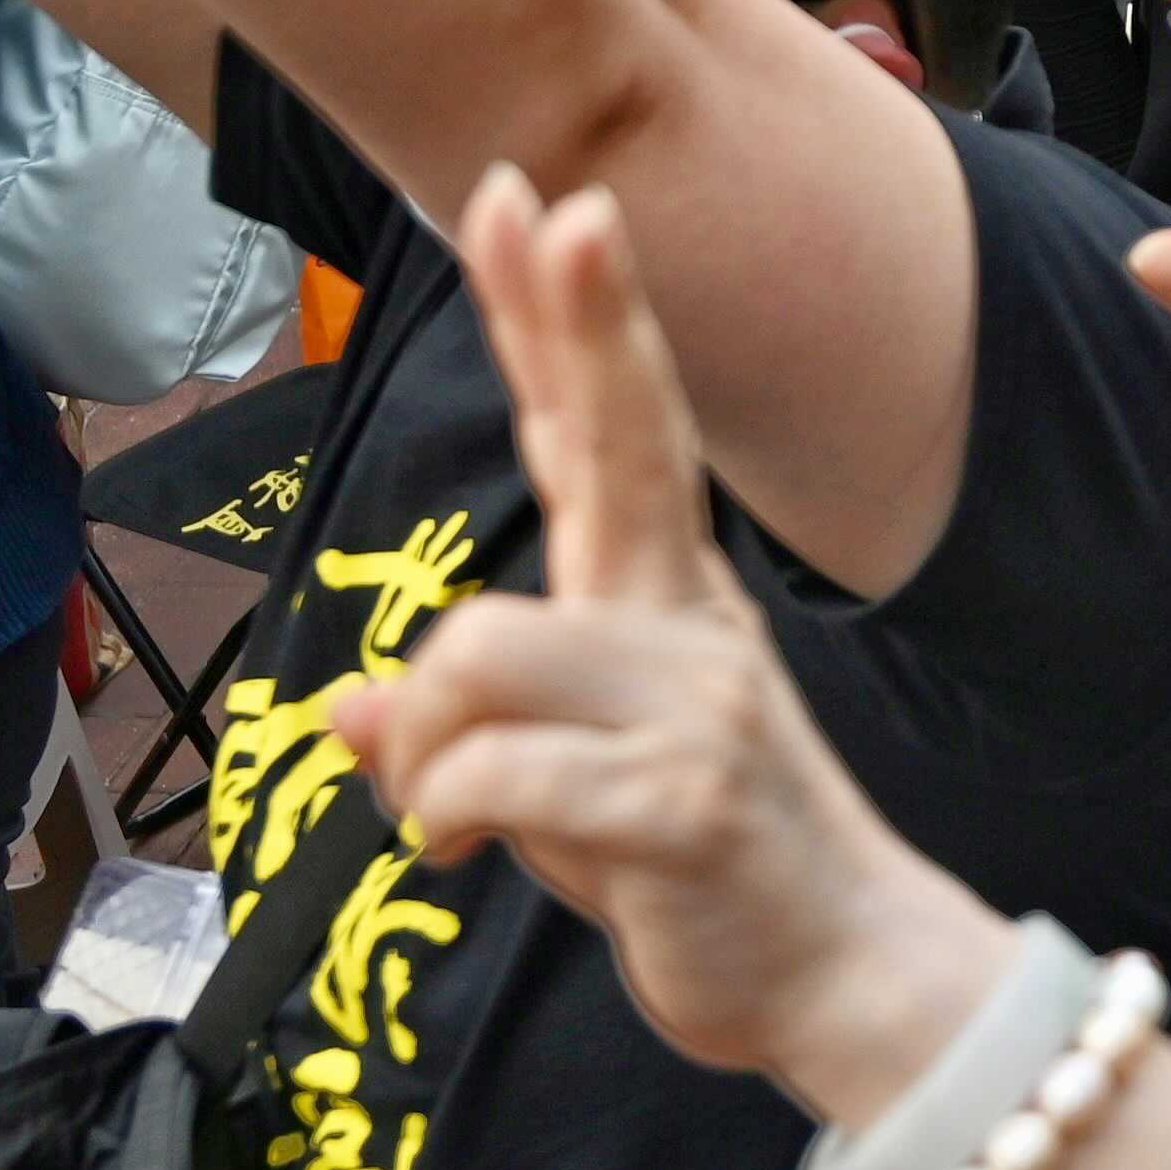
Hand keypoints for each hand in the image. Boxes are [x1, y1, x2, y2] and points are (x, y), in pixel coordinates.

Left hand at [336, 171, 1006, 1110]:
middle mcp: (681, 618)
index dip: (562, 315)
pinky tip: (468, 851)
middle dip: (584, 318)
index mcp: (654, 597)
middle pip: (625, 438)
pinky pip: (501, 766)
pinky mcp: (681, 794)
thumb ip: (457, 730)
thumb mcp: (552, 789)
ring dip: (421, 744)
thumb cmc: (687, 871)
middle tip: (559, 200)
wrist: (832, 973)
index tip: (536, 195)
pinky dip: (451, 811)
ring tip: (448, 815)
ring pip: (475, 647)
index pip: (599, 429)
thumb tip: (339, 704)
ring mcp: (694, 699)